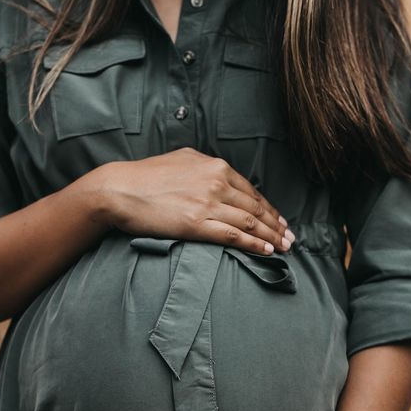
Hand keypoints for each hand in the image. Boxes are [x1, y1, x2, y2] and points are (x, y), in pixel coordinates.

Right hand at [84, 147, 294, 254]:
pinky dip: (253, 244)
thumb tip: (218, 172)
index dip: (269, 208)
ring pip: (249, 222)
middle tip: (290, 237)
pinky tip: (266, 251)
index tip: (279, 220)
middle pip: (255, 207)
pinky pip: (233, 235)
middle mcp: (216, 182)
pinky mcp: (196, 223)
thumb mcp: (181, 159)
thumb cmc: (145, 177)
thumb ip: (204, 166)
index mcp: (214, 166)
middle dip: (276, 224)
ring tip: (283, 247)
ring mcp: (207, 203)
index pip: (251, 190)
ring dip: (270, 236)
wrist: (119, 190)